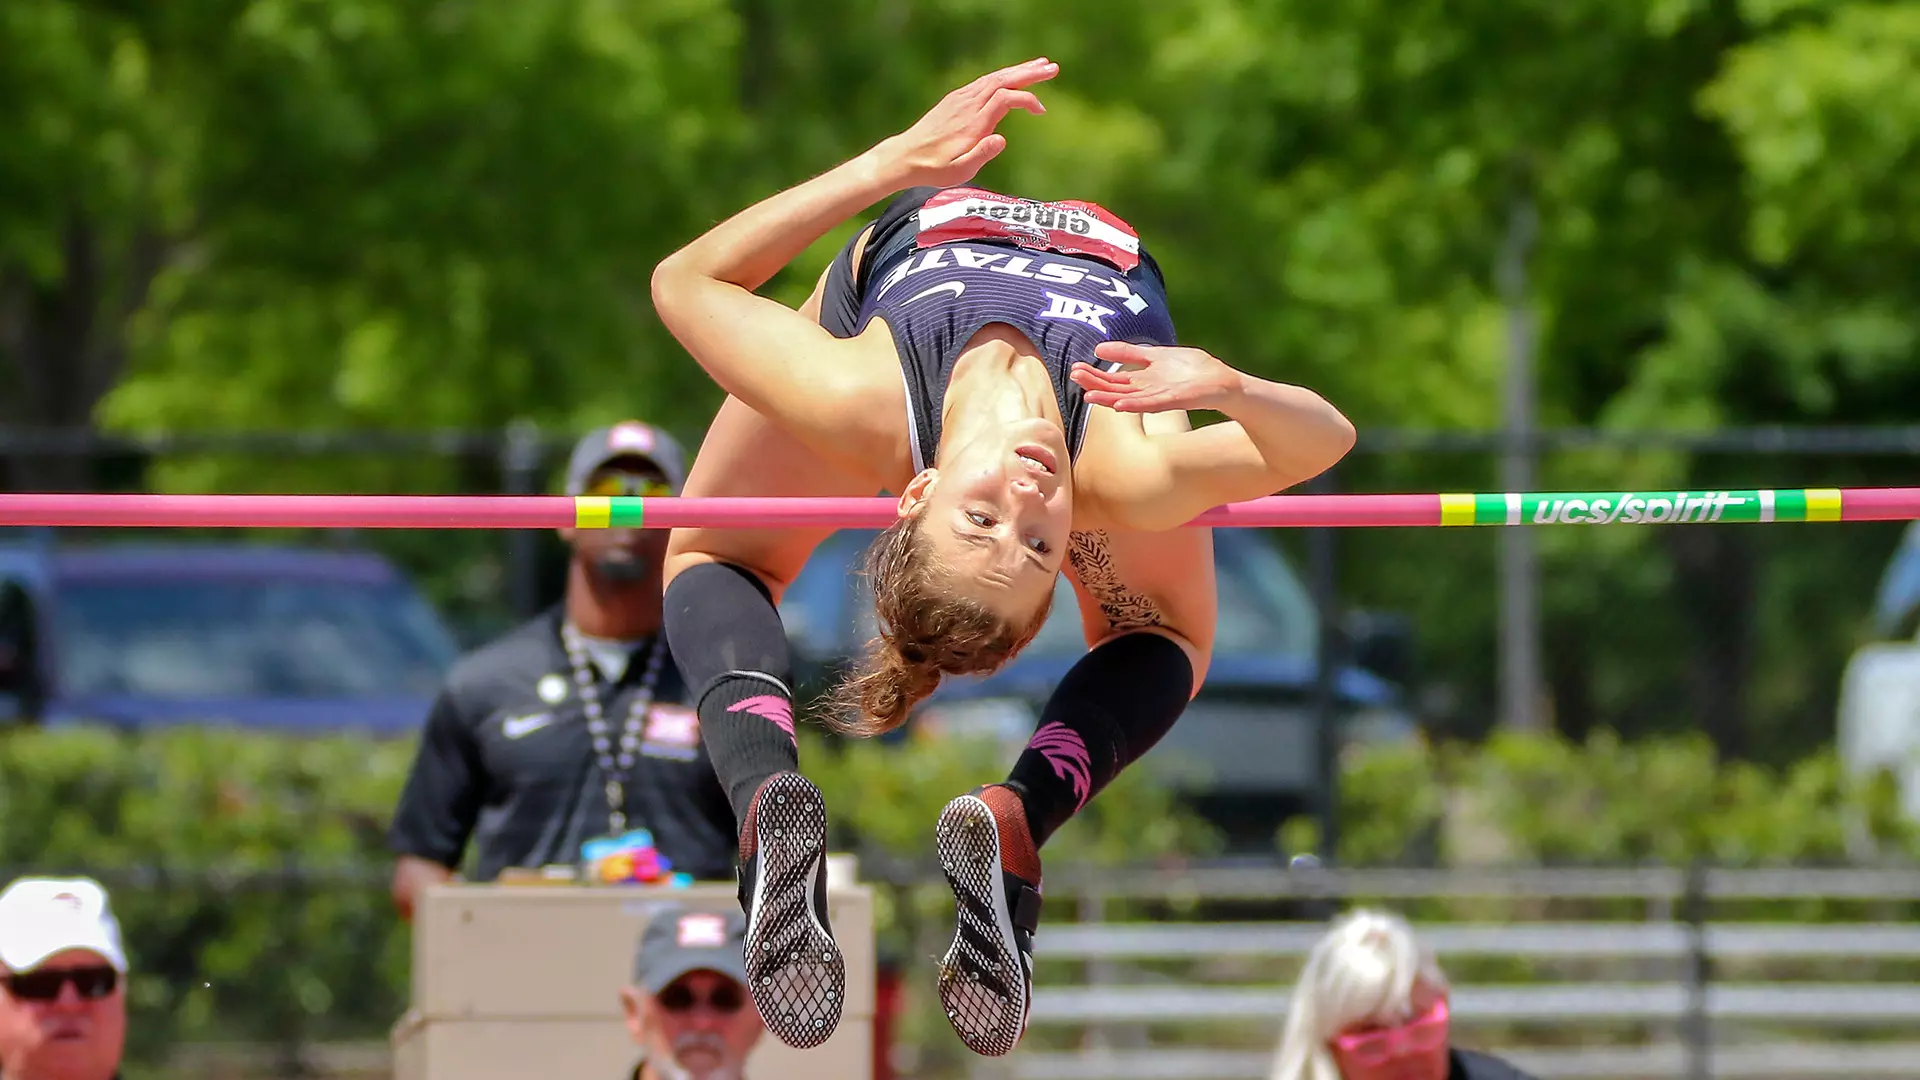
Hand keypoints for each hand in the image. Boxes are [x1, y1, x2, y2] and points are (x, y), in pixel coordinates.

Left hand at [875, 58, 1056, 187]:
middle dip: (1029, 73)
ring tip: (1040, 65)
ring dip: (1018, 70)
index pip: (1005, 98)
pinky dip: (1002, 76)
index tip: (1041, 110)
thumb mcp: (959, 171)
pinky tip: (1011, 76)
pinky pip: (983, 81)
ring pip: (994, 78)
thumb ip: (982, 154)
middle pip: (1002, 80)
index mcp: (973, 122)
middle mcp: (967, 105)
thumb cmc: (934, 168)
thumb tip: (1002, 139)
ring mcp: (960, 99)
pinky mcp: (955, 99)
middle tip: (1052, 67)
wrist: (905, 156)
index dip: (1026, 99)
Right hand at [1070, 342, 1244, 413]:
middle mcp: (1148, 390)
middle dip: (1094, 383)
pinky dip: (1135, 404)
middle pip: (1116, 388)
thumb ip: (1131, 353)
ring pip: (1128, 399)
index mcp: (1144, 380)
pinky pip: (1151, 404)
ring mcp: (1160, 396)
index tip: (1076, 368)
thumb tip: (1100, 349)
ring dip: (1108, 398)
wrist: (1223, 383)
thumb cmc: (1195, 369)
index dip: (1096, 374)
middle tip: (1074, 375)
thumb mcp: (1158, 355)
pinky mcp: (1174, 400)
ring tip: (1088, 396)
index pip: (1114, 378)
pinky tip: (1119, 404)